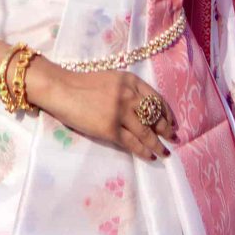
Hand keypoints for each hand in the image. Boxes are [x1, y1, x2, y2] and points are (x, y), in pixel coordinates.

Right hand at [28, 61, 172, 162]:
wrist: (61, 89)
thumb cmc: (82, 84)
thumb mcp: (111, 79)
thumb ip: (128, 90)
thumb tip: (144, 110)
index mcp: (130, 81)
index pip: (156, 99)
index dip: (166, 113)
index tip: (172, 122)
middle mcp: (129, 95)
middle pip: (154, 116)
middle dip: (166, 129)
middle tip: (173, 138)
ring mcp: (120, 113)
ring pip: (146, 132)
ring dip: (158, 144)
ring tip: (164, 152)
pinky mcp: (110, 129)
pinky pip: (132, 143)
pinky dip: (143, 151)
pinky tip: (149, 156)